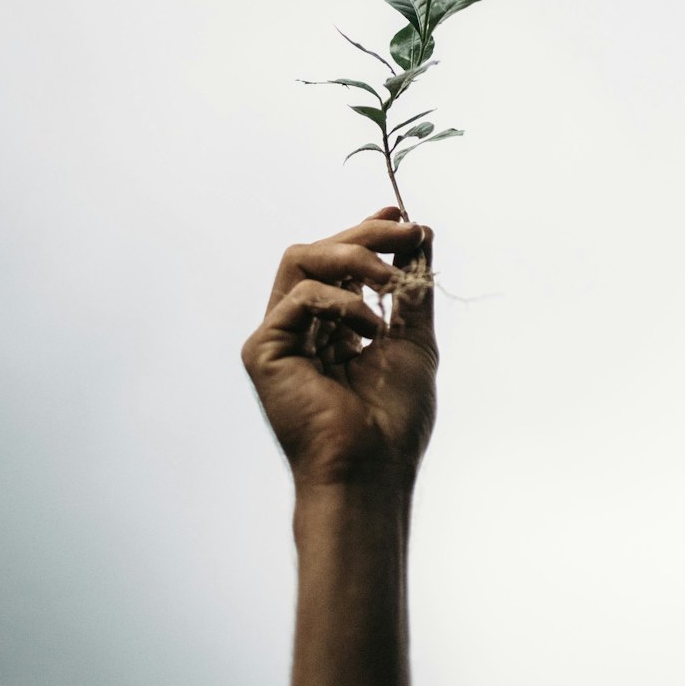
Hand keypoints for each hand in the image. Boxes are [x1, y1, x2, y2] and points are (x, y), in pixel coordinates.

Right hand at [242, 207, 436, 490]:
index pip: (338, 263)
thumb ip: (412, 289)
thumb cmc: (393, 420)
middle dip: (365, 235)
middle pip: (317, 251)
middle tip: (407, 232)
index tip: (400, 216)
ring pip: (300, 258)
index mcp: (329, 326)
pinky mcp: (263, 350)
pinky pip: (299, 296)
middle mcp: (298, 327)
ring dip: (354, 258)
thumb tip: (421, 235)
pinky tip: (369, 332)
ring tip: (391, 281)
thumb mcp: (413, 339)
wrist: (373, 469)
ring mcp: (278, 336)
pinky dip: (341, 302)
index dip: (365, 233)